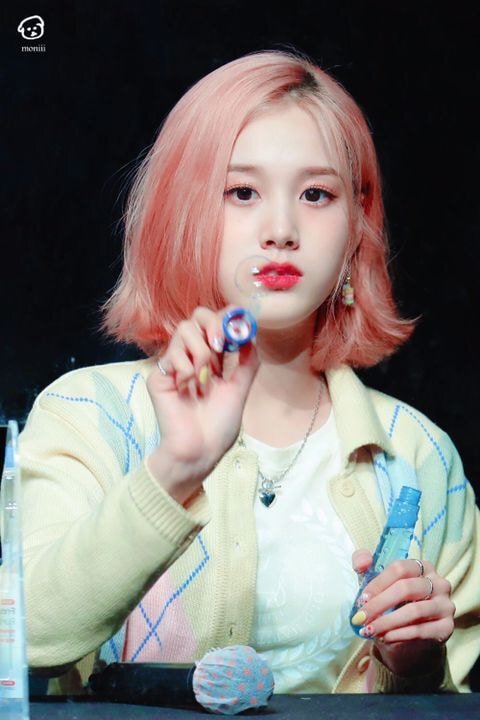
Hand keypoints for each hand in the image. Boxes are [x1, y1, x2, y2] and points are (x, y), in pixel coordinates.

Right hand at [146, 306, 258, 502]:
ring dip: (200, 352)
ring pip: (184, 329)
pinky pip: (172, 354)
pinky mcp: (159, 375)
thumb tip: (250, 333)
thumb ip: (247, 361)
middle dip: (213, 325)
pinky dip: (186, 369)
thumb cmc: (218, 425)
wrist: (199, 450)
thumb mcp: (240, 389)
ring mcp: (175, 364)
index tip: (238, 325)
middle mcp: (193, 356)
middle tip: (221, 345)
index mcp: (214, 359)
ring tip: (204, 379)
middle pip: (198, 316)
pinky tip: (188, 388)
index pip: (217, 323)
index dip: (227, 318)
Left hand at [351, 550, 454, 676]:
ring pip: (414, 611)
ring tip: (368, 630)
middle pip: (406, 588)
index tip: (361, 599)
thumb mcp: (377, 583)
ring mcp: (445, 605)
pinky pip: (422, 630)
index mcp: (422, 566)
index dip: (378, 583)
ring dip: (387, 622)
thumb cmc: (391, 603)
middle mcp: (439, 583)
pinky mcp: (447, 627)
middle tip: (360, 618)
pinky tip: (384, 637)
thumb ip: (365, 565)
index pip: (399, 568)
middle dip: (379, 604)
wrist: (408, 637)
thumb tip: (362, 562)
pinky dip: (400, 634)